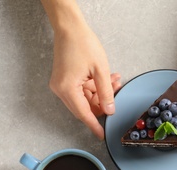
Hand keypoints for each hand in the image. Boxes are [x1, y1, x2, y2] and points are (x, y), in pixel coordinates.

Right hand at [49, 23, 121, 139]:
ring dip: (100, 93)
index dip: (94, 125)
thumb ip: (106, 93)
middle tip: (116, 94)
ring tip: (114, 80)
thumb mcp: (100, 70)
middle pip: (84, 107)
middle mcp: (60, 90)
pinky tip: (107, 79)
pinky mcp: (64, 80)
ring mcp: (61, 85)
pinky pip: (81, 90)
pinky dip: (94, 87)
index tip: (101, 135)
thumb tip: (109, 110)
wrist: (70, 27)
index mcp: (67, 89)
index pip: (83, 114)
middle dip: (102, 103)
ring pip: (84, 98)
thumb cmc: (83, 43)